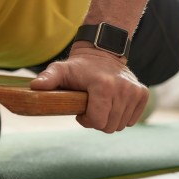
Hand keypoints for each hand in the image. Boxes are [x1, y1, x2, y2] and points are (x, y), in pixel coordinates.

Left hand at [30, 43, 148, 132]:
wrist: (102, 53)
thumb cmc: (78, 67)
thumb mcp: (60, 70)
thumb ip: (48, 78)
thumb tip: (35, 87)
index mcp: (104, 86)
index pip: (97, 121)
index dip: (86, 120)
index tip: (81, 109)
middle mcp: (123, 89)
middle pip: (109, 126)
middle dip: (97, 120)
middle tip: (90, 106)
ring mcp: (135, 91)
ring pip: (120, 125)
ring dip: (108, 119)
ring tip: (100, 103)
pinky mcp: (142, 94)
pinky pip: (131, 120)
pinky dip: (121, 116)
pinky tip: (112, 103)